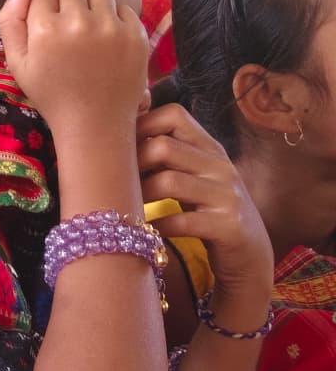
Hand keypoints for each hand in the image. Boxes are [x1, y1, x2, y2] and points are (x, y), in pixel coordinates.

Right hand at [0, 0, 148, 131]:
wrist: (94, 125)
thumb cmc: (51, 94)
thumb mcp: (17, 63)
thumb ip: (10, 21)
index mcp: (45, 29)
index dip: (41, 7)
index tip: (47, 29)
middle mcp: (78, 22)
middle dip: (67, 4)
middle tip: (68, 33)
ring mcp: (110, 27)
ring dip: (92, 9)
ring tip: (89, 36)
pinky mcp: (135, 35)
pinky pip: (123, 8)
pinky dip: (114, 20)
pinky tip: (107, 43)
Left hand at [138, 105, 273, 315]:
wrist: (251, 255)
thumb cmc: (208, 211)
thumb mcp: (193, 176)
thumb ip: (168, 155)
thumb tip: (118, 135)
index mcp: (209, 148)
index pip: (173, 115)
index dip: (141, 124)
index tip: (123, 147)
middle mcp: (219, 166)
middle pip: (163, 146)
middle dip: (133, 163)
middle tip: (119, 181)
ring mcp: (226, 196)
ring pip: (168, 182)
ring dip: (140, 195)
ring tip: (129, 206)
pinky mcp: (228, 227)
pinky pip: (181, 222)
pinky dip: (157, 226)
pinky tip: (147, 231)